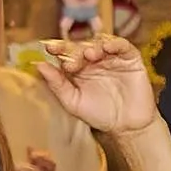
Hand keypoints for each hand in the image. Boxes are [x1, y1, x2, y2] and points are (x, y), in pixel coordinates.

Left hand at [35, 35, 160, 135]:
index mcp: (78, 70)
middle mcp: (94, 62)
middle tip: (73, 61)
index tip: (50, 48)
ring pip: (101, 44)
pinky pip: (123, 46)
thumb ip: (57, 84)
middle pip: (82, 47)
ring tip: (90, 54)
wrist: (126, 127)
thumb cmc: (99, 116)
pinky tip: (108, 47)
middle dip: (75, 51)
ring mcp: (112, 60)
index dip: (58, 49)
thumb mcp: (72, 102)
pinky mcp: (130, 60)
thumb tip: (39, 65)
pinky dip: (116, 44)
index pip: (66, 54)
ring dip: (94, 46)